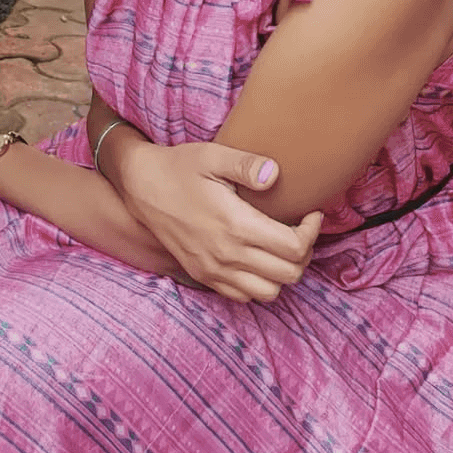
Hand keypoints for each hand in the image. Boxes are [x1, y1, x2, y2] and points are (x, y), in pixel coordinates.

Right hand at [116, 140, 321, 302]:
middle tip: (298, 228)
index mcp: (235, 225)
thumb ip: (247, 165)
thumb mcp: (213, 155)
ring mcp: (213, 270)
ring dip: (283, 272)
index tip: (310, 213)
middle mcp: (227, 255)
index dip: (312, 231)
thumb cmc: (179, 167)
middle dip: (303, 252)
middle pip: (289, 273)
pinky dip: (259, 284)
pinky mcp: (203, 275)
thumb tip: (276, 174)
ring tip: (280, 246)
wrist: (141, 186)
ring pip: (270, 292)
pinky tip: (256, 258)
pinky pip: (243, 296)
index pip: (294, 247)